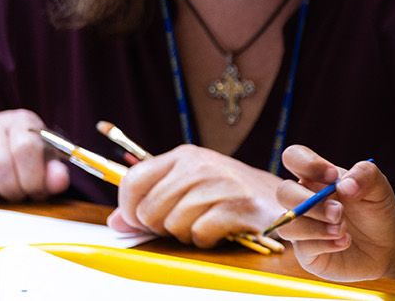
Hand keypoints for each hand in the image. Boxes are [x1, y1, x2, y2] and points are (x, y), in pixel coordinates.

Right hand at [0, 108, 69, 200]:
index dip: (33, 178)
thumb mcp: (45, 163)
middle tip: (19, 195)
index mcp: (23, 121)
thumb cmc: (25, 159)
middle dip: (13, 190)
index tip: (36, 191)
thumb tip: (58, 181)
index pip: (26, 148)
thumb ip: (54, 173)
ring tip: (5, 191)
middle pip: (0, 165)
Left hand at [107, 144, 284, 247]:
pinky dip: (207, 240)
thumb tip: (115, 222)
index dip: (129, 209)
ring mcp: (220, 184)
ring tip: (204, 223)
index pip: (133, 181)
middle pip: (149, 209)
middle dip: (159, 226)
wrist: (279, 198)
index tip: (140, 220)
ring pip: (174, 225)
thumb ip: (150, 199)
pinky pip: (200, 235)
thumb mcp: (188, 186)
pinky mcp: (239, 207)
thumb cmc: (227, 193)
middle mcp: (200, 165)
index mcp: (183, 155)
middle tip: (180, 224)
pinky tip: (220, 230)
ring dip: (186, 234)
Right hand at [275, 144, 394, 281]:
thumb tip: (343, 186)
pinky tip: (344, 242)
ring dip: (316, 228)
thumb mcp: (379, 187)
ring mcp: (302, 225)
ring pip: (288, 224)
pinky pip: (302, 247)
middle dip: (310, 203)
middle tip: (339, 212)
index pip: (293, 157)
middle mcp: (304, 198)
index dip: (307, 164)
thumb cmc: (377, 210)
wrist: (387, 244)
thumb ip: (365, 176)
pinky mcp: (306, 251)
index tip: (333, 177)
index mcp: (316, 176)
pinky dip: (325, 244)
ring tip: (343, 230)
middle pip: (284, 192)